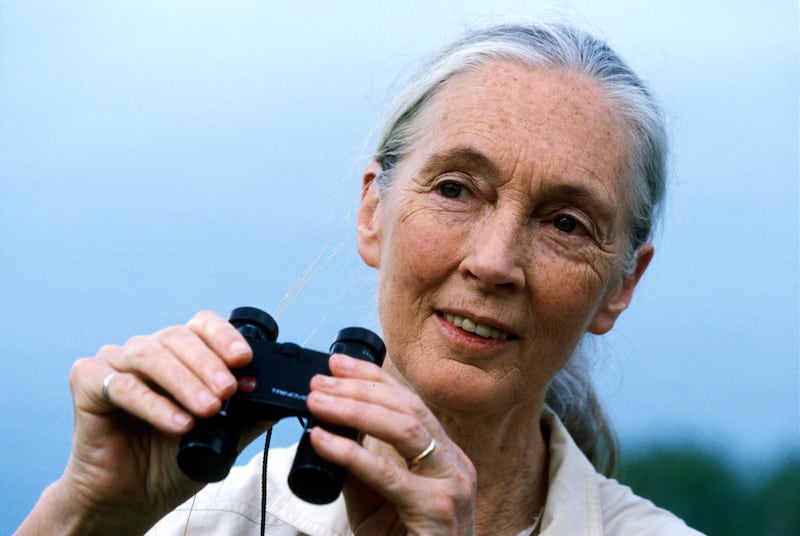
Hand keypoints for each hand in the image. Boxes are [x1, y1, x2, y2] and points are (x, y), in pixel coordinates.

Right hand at [17, 310, 261, 534]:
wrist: (130, 498)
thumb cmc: (171, 461)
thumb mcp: (222, 437)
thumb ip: (248, 414)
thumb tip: (281, 398)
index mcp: (180, 353)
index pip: (203, 325)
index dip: (224, 337)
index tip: (243, 360)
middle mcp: (148, 350)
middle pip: (179, 337)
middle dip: (208, 364)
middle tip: (228, 392)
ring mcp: (116, 362)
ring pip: (152, 356)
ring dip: (185, 382)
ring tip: (208, 409)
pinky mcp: (88, 382)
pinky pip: (123, 386)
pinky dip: (155, 405)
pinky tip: (178, 424)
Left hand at [306, 354, 476, 535]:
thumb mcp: (380, 501)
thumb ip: (362, 468)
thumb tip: (329, 431)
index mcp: (445, 456)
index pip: (410, 402)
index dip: (373, 377)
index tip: (338, 363)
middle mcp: (454, 463)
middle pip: (407, 407)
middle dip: (359, 387)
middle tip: (320, 381)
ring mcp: (450, 485)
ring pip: (404, 429)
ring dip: (355, 409)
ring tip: (318, 401)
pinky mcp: (436, 509)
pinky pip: (389, 473)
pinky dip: (351, 452)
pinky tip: (323, 439)